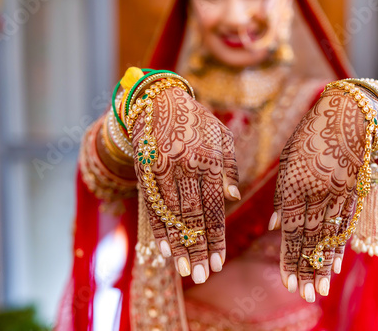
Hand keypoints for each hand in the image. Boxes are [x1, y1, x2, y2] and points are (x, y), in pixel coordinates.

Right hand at [132, 86, 239, 283]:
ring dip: (177, 245)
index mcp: (208, 159)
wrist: (157, 102)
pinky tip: (162, 248)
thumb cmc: (197, 122)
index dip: (215, 236)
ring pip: (171, 213)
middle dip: (196, 248)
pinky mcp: (144, 171)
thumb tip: (233, 196)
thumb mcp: (220, 136)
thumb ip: (228, 166)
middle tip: (200, 275)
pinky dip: (157, 227)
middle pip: (192, 215)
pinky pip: (151, 204)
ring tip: (182, 270)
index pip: (214, 206)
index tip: (217, 263)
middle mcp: (185, 165)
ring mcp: (162, 168)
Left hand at [270, 87, 377, 301]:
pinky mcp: (355, 191)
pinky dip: (342, 246)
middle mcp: (316, 192)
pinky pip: (347, 223)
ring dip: (324, 265)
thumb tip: (274, 226)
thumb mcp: (289, 161)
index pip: (290, 229)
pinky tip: (338, 265)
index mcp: (294, 184)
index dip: (290, 257)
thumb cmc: (309, 137)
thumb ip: (282, 195)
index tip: (288, 282)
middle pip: (309, 238)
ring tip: (319, 289)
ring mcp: (338, 193)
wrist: (347, 114)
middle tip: (303, 295)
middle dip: (305, 269)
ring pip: (329, 235)